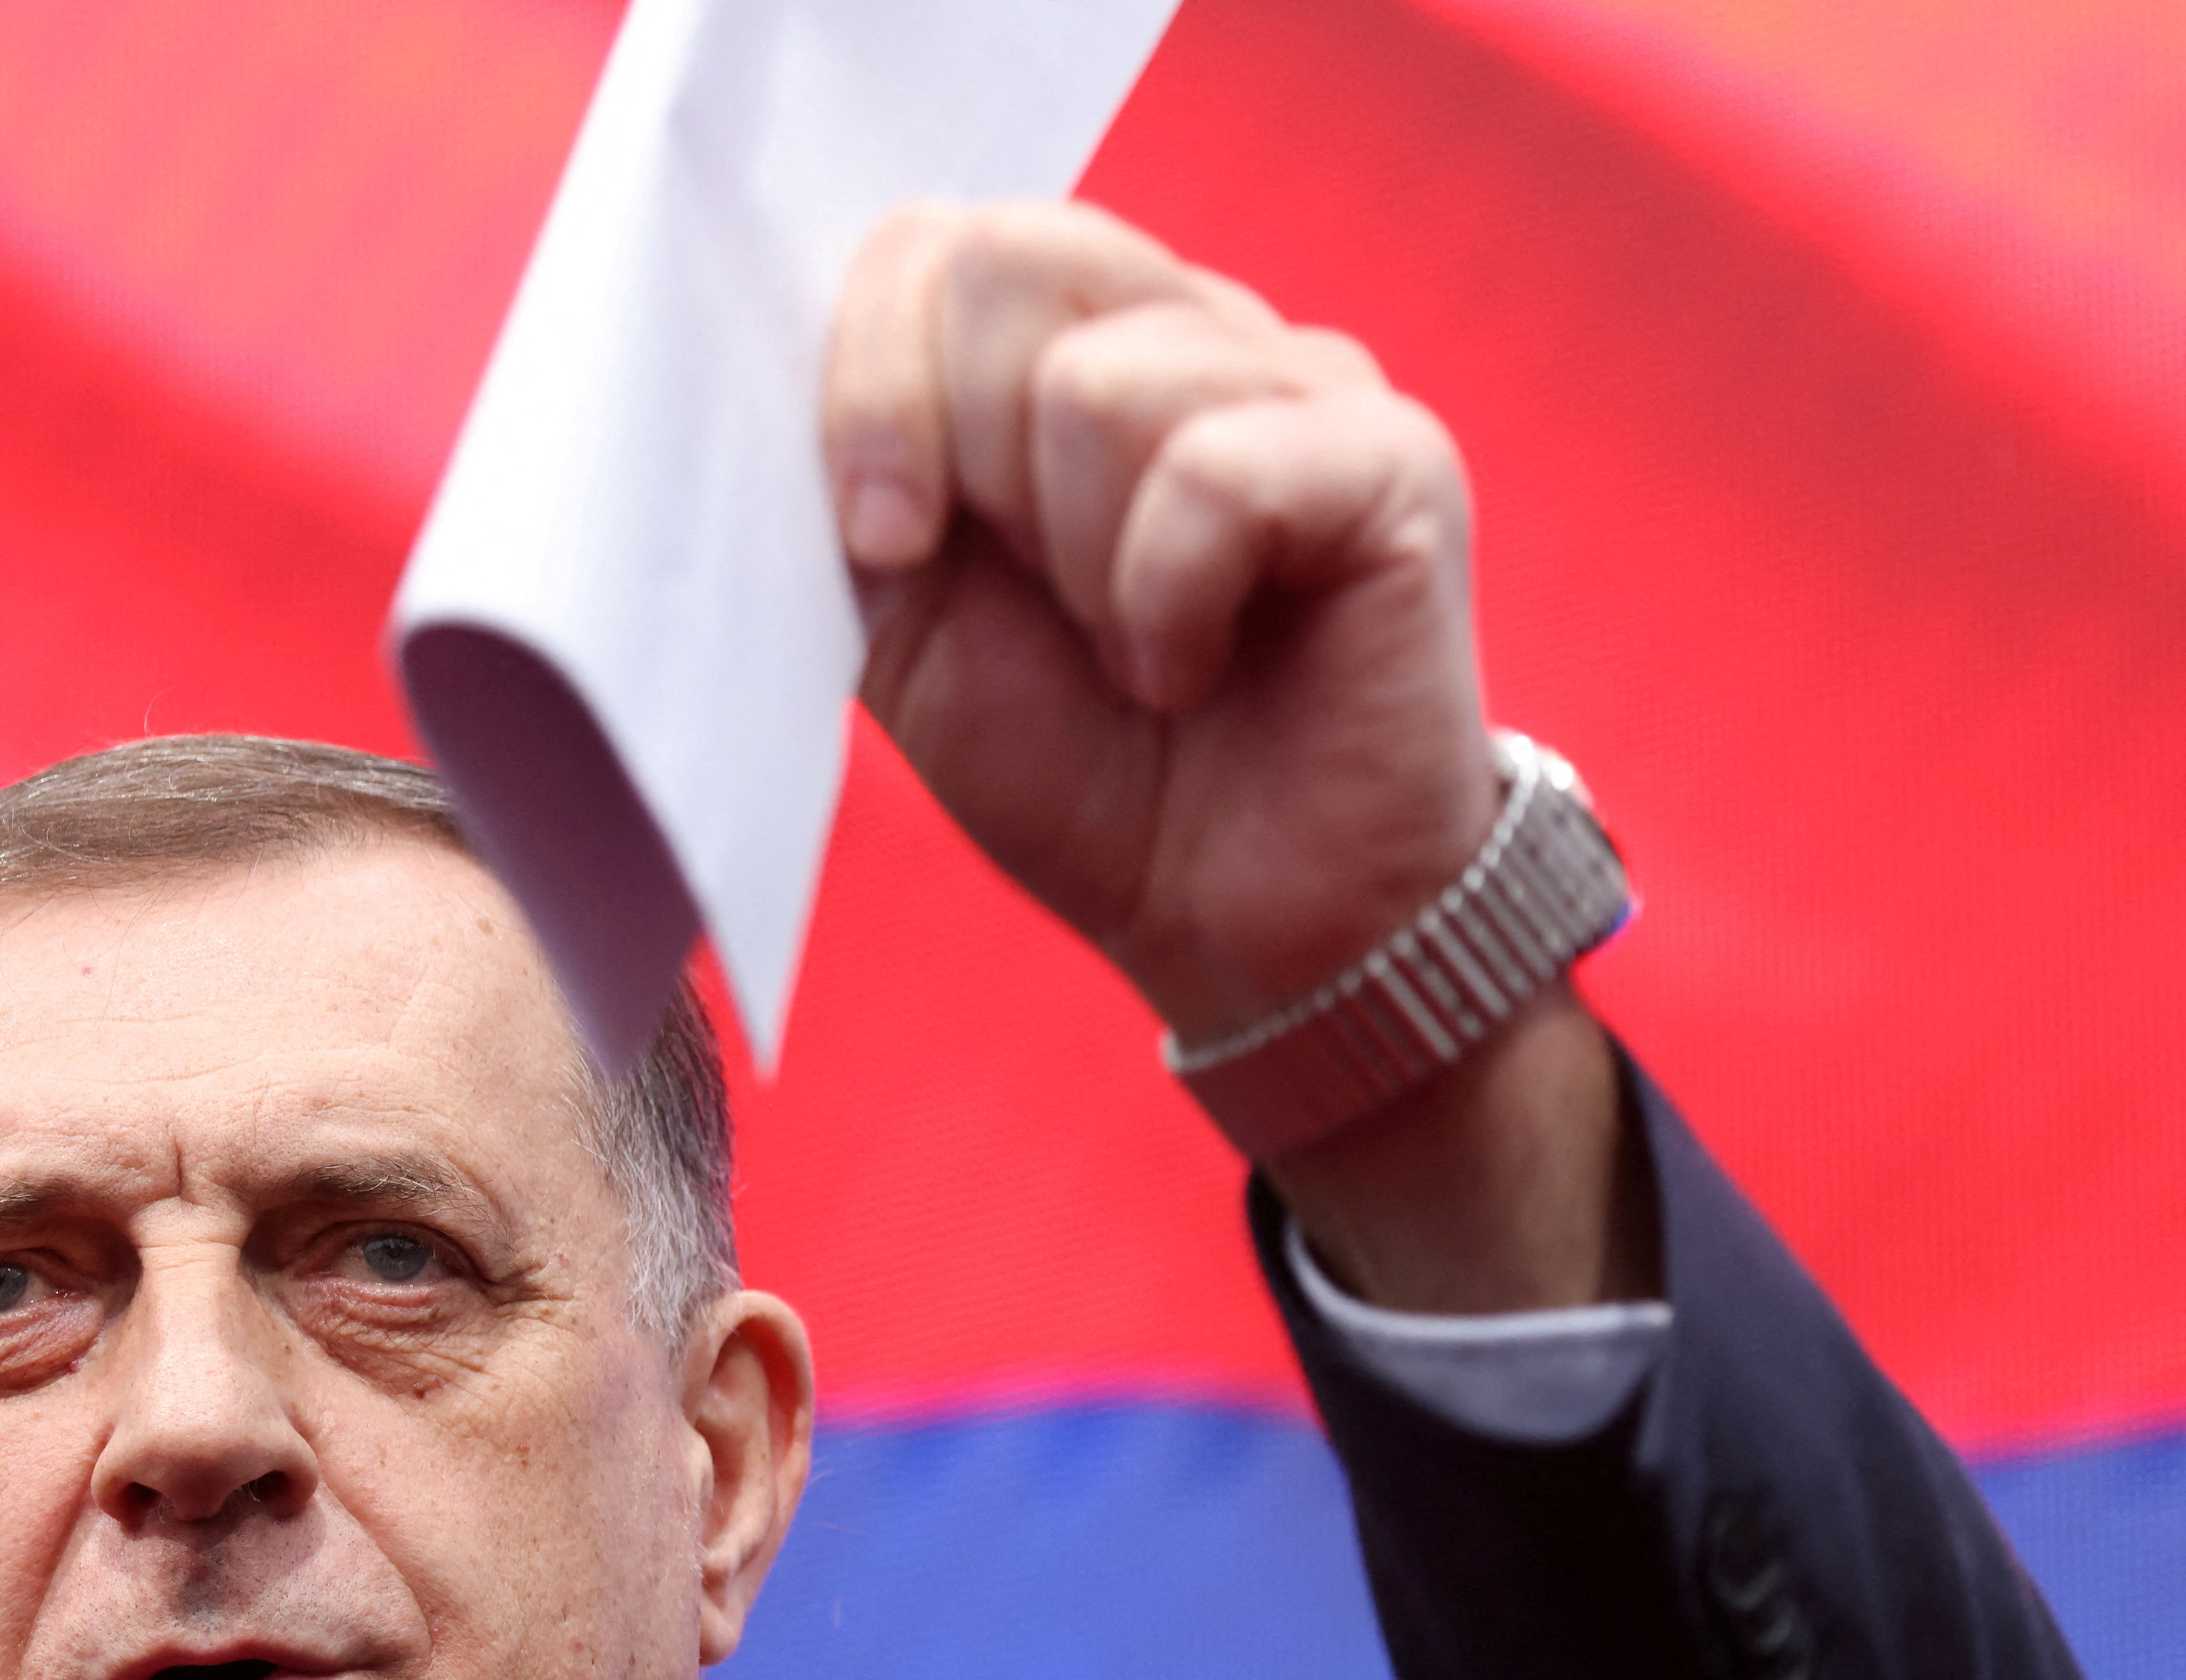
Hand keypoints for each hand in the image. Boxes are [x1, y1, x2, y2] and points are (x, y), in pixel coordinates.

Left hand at [822, 199, 1651, 1310]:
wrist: (1246, 934)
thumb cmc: (1094, 783)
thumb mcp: (915, 626)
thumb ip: (860, 477)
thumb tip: (791, 357)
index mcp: (1077, 346)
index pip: (937, 240)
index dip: (872, 382)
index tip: (881, 542)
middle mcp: (1200, 330)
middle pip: (1011, 264)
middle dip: (976, 469)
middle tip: (1049, 608)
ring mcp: (1310, 382)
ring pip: (1102, 384)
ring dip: (1084, 568)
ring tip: (1138, 656)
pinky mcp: (1394, 459)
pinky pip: (1214, 473)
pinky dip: (1170, 605)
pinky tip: (1200, 668)